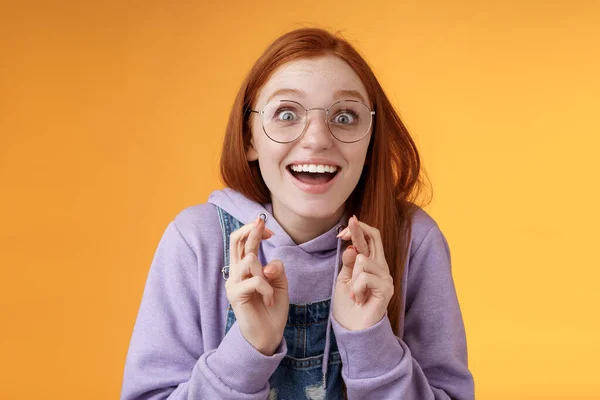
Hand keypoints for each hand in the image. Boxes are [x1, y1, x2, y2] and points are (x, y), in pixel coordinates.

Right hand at [225, 217, 288, 354]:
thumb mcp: (280, 283)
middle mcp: (236, 271)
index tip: (269, 230)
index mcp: (245, 267)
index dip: (254, 230)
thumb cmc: (272, 308)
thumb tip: (268, 264)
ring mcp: (233, 282)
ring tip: (270, 289)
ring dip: (266, 272)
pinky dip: (268, 289)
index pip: (243, 241)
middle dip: (251, 229)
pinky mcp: (235, 295)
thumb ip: (276, 269)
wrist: (268, 334)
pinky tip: (269, 301)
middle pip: (236, 241)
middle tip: (262, 222)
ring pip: (250, 260)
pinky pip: (256, 281)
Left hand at [333, 216, 393, 330]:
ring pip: (363, 261)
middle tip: (349, 224)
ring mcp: (386, 277)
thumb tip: (351, 247)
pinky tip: (359, 299)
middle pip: (374, 239)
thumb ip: (348, 263)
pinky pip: (365, 277)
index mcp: (371, 263)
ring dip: (353, 278)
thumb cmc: (348, 305)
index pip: (370, 238)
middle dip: (358, 231)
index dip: (358, 230)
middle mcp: (381, 267)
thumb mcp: (343, 279)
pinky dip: (356, 288)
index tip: (343, 232)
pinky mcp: (386, 289)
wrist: (353, 329)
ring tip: (355, 294)